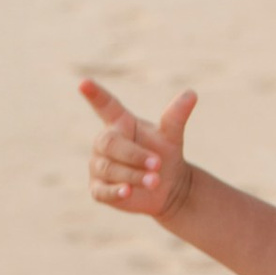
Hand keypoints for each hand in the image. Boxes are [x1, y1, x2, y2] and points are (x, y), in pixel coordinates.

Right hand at [81, 76, 197, 220]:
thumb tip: (191, 93)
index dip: (94, 95)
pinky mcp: (99, 189)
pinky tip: (127, 191)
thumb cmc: (165, 155)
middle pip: (110, 143)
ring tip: (155, 180)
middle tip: (157, 163)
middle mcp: (105, 142)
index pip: (104, 105)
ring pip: (109, 168)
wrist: (168, 188)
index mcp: (119, 123)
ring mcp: (99, 165)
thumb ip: (176, 116)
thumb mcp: (171, 135)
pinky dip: (115, 191)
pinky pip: (102, 190)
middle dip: (134, 154)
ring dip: (133, 174)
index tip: (84, 83)